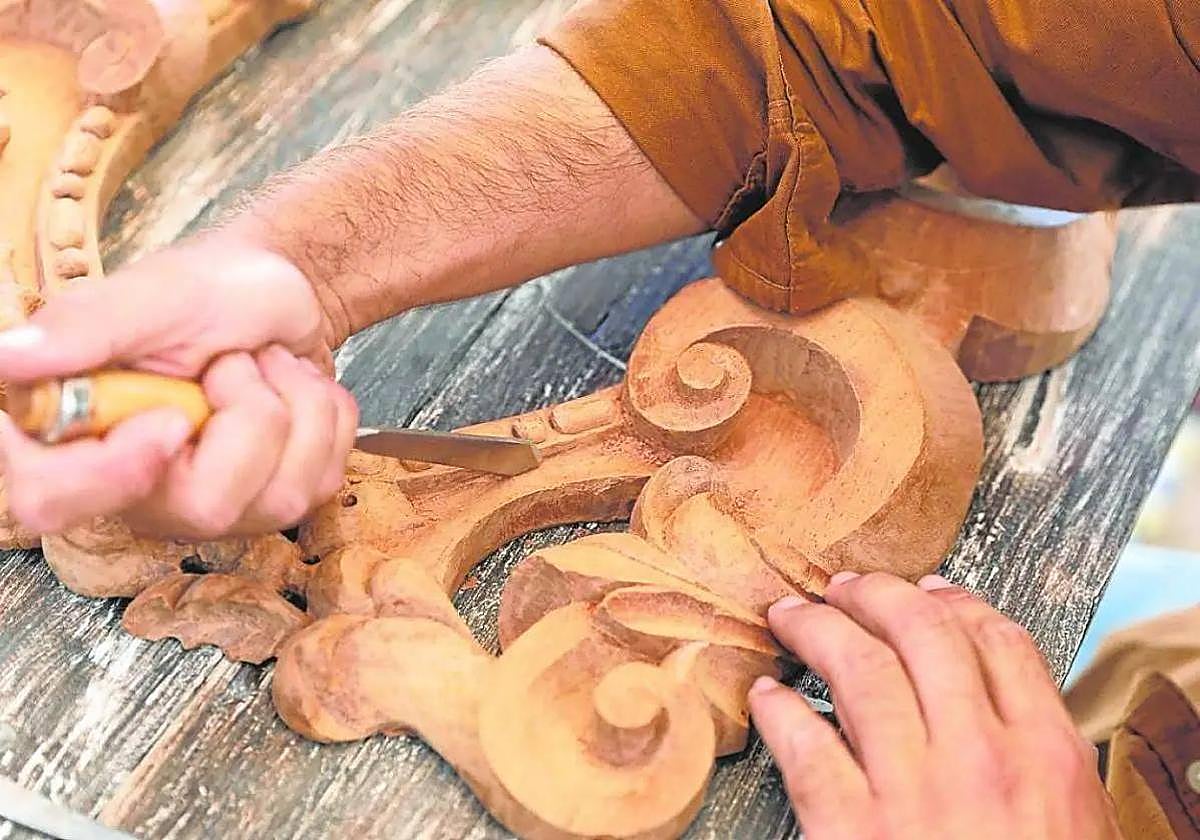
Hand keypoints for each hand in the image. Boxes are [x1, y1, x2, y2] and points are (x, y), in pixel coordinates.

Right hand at [0, 229, 357, 539]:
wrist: (284, 295)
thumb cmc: (211, 289)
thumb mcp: (154, 293)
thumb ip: (85, 327)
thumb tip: (4, 359)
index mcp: (77, 432)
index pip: (50, 499)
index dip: (114, 473)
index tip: (171, 420)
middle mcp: (136, 484)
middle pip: (205, 506)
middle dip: (250, 414)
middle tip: (234, 362)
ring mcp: (208, 504)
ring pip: (281, 495)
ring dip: (296, 405)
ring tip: (266, 368)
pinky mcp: (271, 503)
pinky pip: (322, 480)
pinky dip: (328, 418)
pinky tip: (296, 390)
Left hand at [749, 572, 1119, 839]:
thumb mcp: (1072, 828)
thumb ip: (1039, 760)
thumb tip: (994, 702)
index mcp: (1046, 756)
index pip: (999, 644)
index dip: (956, 603)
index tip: (928, 589)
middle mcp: (981, 757)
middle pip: (922, 635)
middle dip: (878, 596)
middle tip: (843, 586)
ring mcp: (913, 792)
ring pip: (859, 672)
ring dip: (817, 630)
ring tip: (789, 616)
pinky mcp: (852, 831)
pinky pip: (806, 749)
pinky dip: (780, 713)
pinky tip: (765, 698)